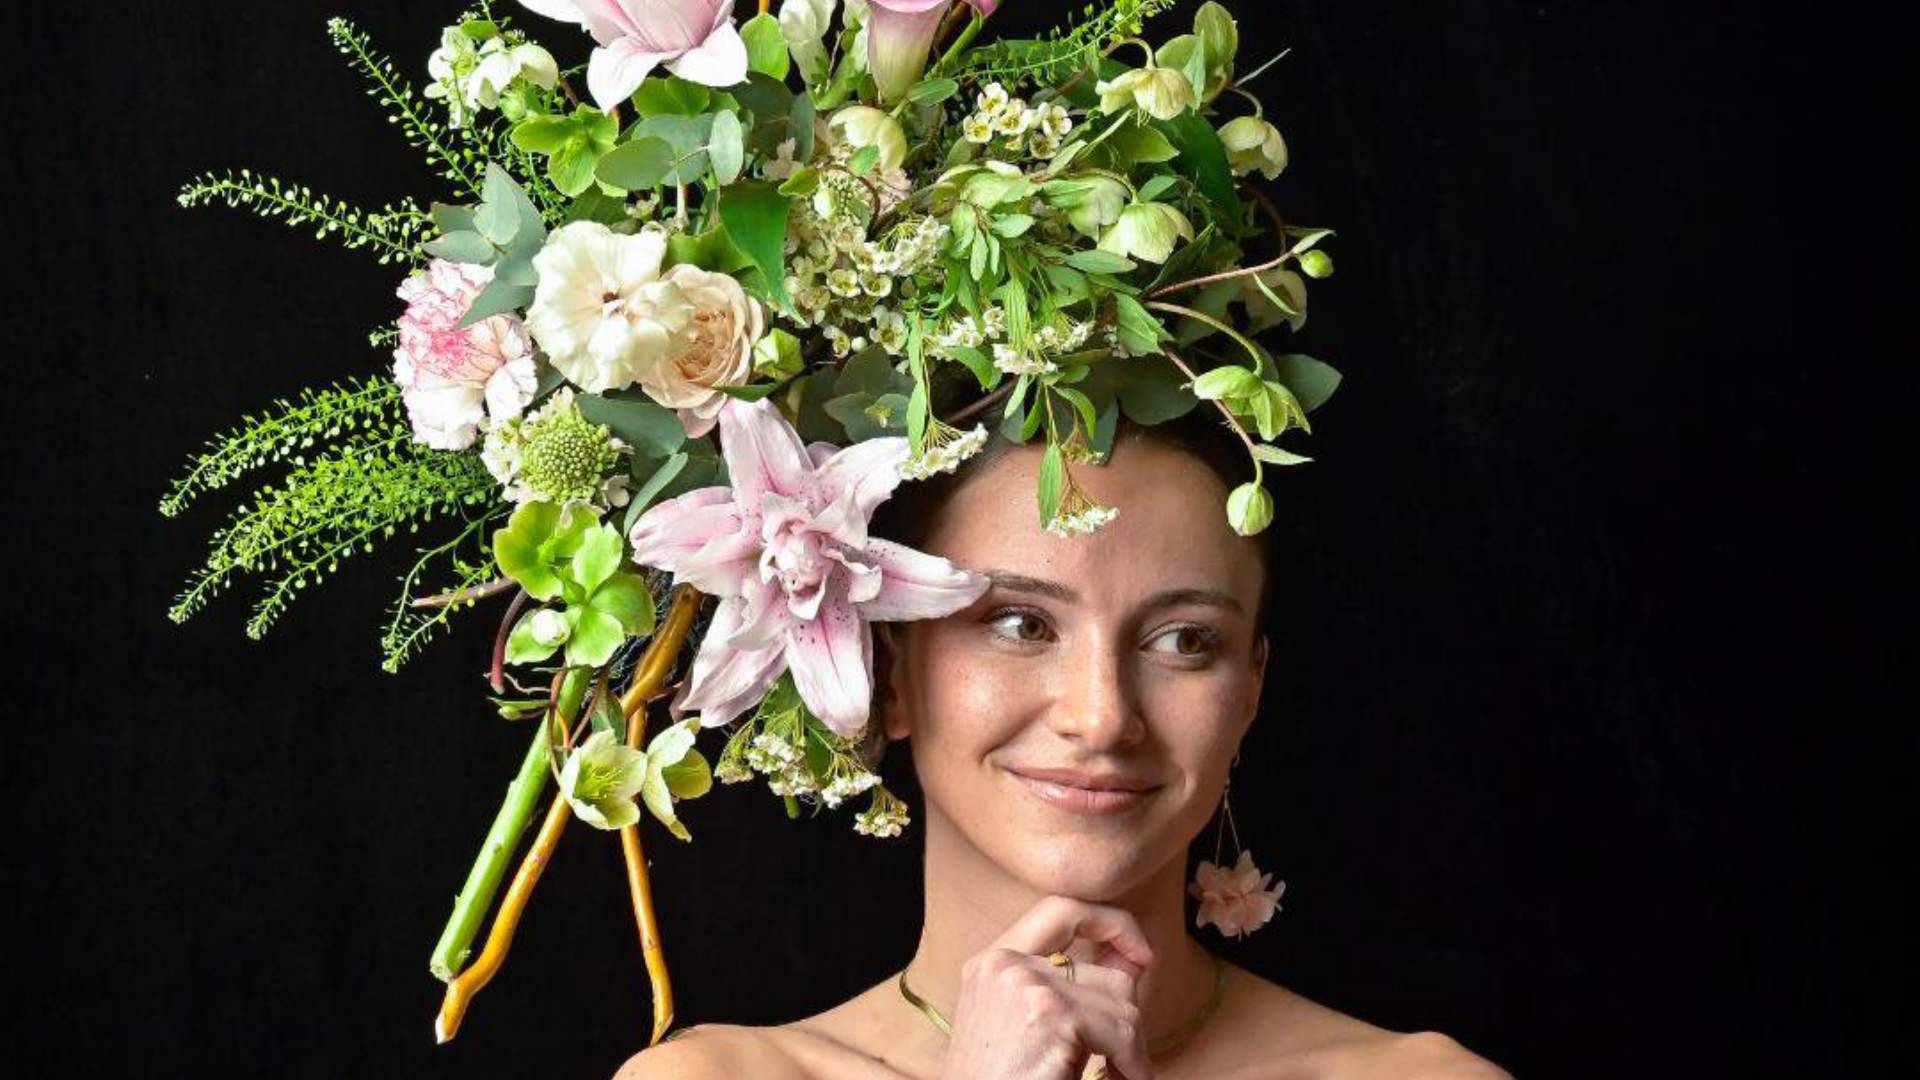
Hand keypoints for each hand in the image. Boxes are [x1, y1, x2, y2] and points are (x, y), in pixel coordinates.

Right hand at [934, 895, 1157, 1079]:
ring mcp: (1026, 984)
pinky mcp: (1051, 1014)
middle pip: (1104, 972)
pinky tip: (1121, 1079)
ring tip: (1119, 1074)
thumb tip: (1135, 963)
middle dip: (1126, 1016)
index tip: (1141, 953)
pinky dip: (1133, 1063)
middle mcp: (1003, 964)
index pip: (1060, 909)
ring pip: (1120, 1002)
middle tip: (1124, 1057)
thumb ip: (1064, 990)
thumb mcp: (1020, 1025)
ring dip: (1130, 1046)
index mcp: (991, 963)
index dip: (1110, 922)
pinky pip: (1122, 1031)